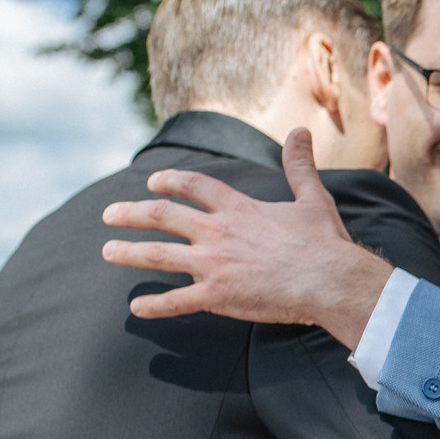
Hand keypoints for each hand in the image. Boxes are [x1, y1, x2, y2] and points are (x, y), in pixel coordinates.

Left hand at [101, 127, 392, 346]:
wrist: (330, 280)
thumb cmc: (325, 243)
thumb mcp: (312, 198)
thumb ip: (299, 165)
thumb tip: (300, 131)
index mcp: (238, 208)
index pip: (193, 186)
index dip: (170, 181)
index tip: (152, 182)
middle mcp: (217, 232)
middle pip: (161, 216)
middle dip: (131, 213)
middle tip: (109, 215)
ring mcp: (212, 264)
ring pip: (156, 255)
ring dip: (128, 252)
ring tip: (108, 251)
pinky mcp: (217, 296)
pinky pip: (176, 301)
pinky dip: (154, 305)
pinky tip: (137, 307)